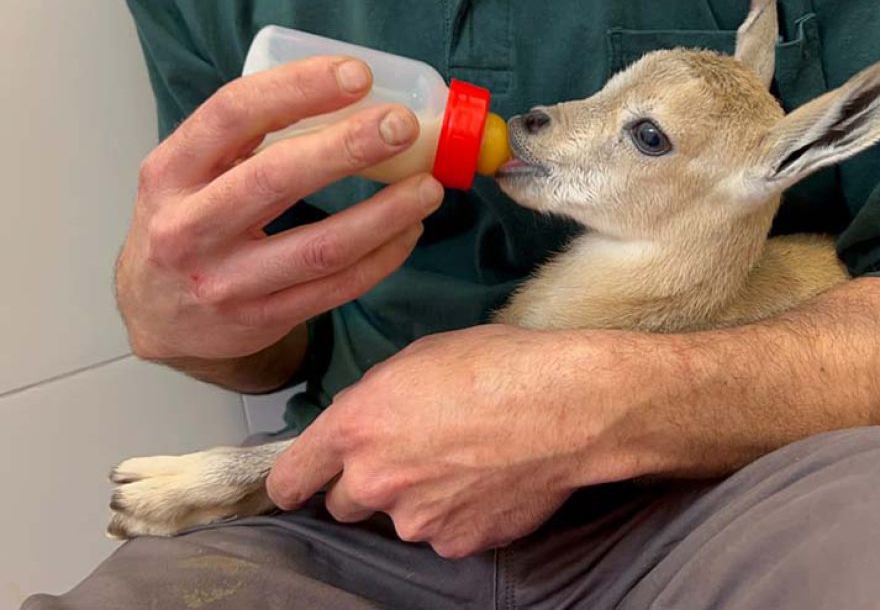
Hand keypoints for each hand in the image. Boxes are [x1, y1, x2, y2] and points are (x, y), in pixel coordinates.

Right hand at [116, 55, 444, 362]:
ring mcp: (225, 281)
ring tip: (428, 187)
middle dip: (348, 148)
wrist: (159, 316)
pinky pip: (336, 287)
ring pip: (320, 246)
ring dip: (384, 214)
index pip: (233, 115)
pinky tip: (410, 230)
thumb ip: (246, 137)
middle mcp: (188, 226)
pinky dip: (382, 257)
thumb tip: (349, 93)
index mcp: (171, 171)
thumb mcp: (188, 172)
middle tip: (403, 125)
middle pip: (277, 177)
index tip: (356, 74)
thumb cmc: (188, 223)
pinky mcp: (261, 319)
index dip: (297, 88)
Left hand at [266, 325, 649, 557]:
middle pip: (344, 504)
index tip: (299, 485)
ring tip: (467, 464)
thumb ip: (376, 398)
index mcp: (355, 428)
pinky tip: (489, 483)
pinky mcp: (458, 543)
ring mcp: (417, 521)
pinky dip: (458, 515)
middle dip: (367, 485)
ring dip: (418, 499)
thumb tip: (368, 420)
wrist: (567, 406)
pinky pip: (445, 534)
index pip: (291, 478)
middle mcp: (375, 481)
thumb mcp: (420, 357)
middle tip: (412, 456)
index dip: (293, 483)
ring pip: (401, 519)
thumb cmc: (500, 366)